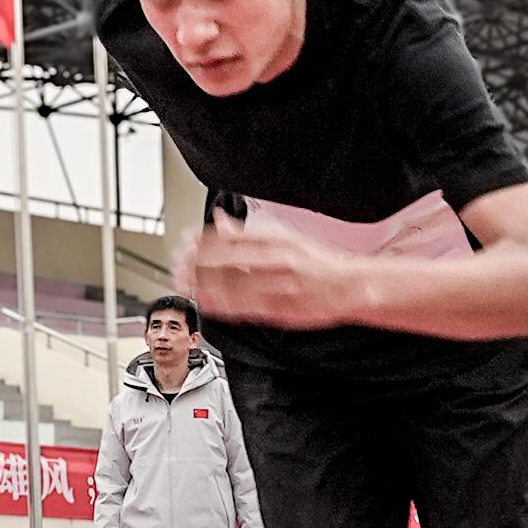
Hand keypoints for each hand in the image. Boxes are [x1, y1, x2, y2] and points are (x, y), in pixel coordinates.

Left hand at [170, 208, 357, 329]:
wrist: (349, 285)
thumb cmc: (316, 262)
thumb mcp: (283, 235)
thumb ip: (246, 231)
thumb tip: (218, 219)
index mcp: (275, 237)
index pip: (227, 236)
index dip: (199, 242)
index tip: (183, 246)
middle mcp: (276, 258)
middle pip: (224, 260)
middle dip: (195, 264)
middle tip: (178, 267)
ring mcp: (279, 285)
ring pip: (231, 285)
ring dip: (203, 286)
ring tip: (186, 285)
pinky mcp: (282, 309)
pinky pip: (245, 307)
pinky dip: (222, 305)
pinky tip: (207, 302)